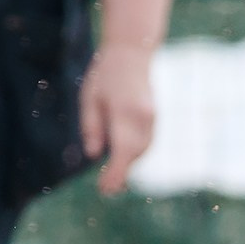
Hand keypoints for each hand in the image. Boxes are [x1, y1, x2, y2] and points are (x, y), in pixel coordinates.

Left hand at [79, 43, 156, 196]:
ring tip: (112, 177)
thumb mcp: (89, 98)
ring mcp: (153, 117)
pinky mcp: (155, 118)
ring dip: (129, 164)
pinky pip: (147, 142)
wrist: (132, 53)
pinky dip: (136, 153)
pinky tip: (123, 158)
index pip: (122, 151)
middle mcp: (143, 117)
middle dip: (121, 173)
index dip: (115, 173)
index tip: (104, 189)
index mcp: (125, 111)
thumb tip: (94, 155)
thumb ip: (92, 126)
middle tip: (106, 190)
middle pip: (134, 154)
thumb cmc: (105, 74)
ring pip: (143, 150)